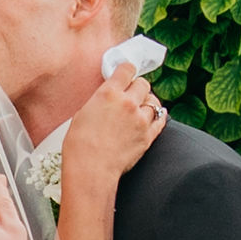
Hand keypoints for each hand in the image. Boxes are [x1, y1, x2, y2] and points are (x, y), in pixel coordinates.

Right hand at [61, 65, 163, 184]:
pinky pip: (160, 119)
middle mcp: (128, 103)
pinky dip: (158, 116)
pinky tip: (155, 115)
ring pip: (153, 101)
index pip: (127, 69)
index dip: (127, 70)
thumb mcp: (82, 114)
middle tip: (132, 93)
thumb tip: (106, 98)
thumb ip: (99, 101)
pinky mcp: (148, 136)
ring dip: (147, 102)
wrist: (91, 170)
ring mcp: (140, 120)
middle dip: (137, 87)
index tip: (126, 73)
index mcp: (109, 94)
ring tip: (140, 108)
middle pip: (143, 84)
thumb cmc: (79, 145)